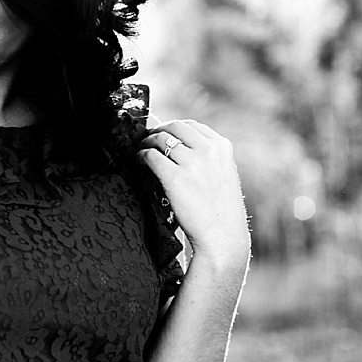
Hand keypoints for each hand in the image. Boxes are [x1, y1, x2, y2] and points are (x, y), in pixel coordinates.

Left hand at [140, 119, 249, 270]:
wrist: (221, 235)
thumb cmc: (220, 209)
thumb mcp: (223, 174)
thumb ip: (208, 157)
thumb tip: (181, 145)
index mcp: (222, 148)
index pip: (192, 125)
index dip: (173, 127)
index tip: (163, 133)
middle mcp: (208, 151)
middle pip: (175, 127)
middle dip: (158, 130)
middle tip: (147, 139)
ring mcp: (192, 162)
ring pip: (160, 139)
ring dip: (146, 142)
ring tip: (140, 150)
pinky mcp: (174, 177)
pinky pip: (150, 156)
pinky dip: (140, 155)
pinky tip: (138, 162)